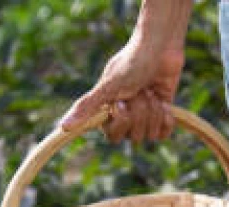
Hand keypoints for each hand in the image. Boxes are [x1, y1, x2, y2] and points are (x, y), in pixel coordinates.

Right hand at [61, 32, 185, 142]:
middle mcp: (126, 117)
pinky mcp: (162, 115)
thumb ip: (86, 107)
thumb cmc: (131, 63)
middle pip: (133, 137)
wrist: (160, 47)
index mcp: (109, 112)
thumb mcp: (107, 86)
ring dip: (153, 111)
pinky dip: (165, 117)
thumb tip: (62, 127)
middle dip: (139, 113)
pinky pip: (164, 133)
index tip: (122, 102)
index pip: (113, 136)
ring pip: (149, 135)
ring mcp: (145, 117)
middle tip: (141, 92)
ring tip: (151, 92)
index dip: (121, 122)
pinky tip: (164, 102)